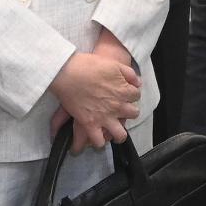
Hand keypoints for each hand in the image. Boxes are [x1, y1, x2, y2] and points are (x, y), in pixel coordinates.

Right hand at [49, 28, 143, 147]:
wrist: (68, 72)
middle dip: (128, 111)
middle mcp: (117, 106)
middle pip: (133, 114)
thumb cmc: (88, 65)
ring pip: (120, 134)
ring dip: (119, 134)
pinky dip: (99, 141)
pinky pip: (99, 141)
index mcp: (123, 91)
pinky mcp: (89, 124)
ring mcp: (104, 117)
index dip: (131, 94)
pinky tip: (97, 136)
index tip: (124, 93)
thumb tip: (137, 83)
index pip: (136, 95)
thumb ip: (128, 73)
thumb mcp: (113, 64)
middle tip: (120, 110)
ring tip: (113, 131)